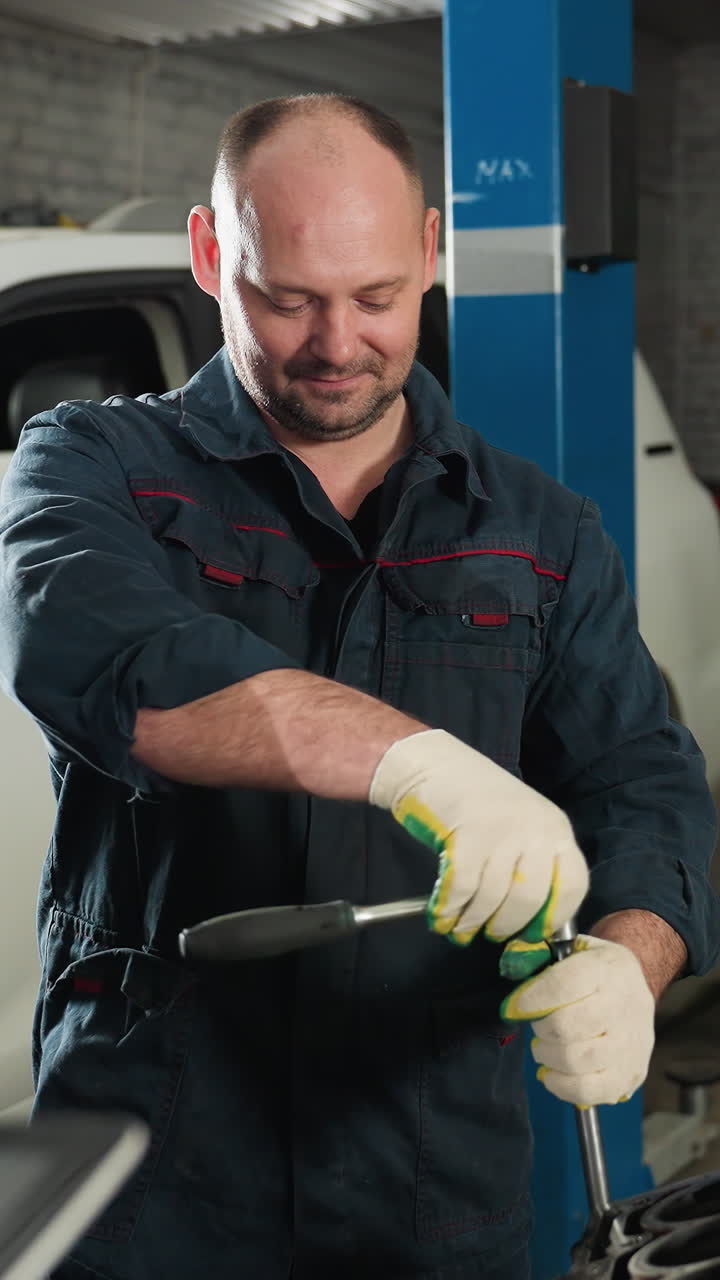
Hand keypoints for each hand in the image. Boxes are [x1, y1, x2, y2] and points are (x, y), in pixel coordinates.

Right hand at [369, 728, 588, 944]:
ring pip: (492, 897)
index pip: (573, 884)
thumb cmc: (477, 803)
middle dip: (507, 926)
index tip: (531, 934)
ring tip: (459, 929)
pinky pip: (462, 888)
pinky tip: (441, 915)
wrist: (435, 765)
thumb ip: (533, 865)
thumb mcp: (521, 827)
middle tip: (490, 934)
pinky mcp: (466, 833)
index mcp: (555, 829)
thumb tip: (531, 924)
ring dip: (472, 922)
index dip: (554, 916)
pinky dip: (448, 909)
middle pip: (530, 898)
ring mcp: (501, 829)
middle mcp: (535, 828)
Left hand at [501, 935, 654, 1105]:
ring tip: (545, 1046)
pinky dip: (561, 1086)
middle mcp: (625, 1007)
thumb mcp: (575, 947)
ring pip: (575, 1061)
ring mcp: (631, 1045)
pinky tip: (552, 1072)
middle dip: (540, 1028)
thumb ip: (542, 955)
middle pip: (565, 1028)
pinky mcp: (631, 1074)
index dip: (531, 999)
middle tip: (537, 1024)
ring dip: (547, 1055)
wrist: (636, 988)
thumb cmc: (596, 969)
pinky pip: (589, 1091)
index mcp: (609, 969)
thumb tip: (512, 966)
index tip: (514, 1006)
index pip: (563, 985)